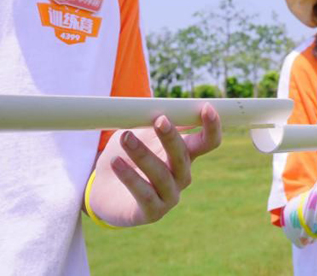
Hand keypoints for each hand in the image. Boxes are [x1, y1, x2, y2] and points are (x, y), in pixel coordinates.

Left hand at [87, 104, 221, 226]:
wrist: (104, 187)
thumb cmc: (128, 156)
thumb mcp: (144, 134)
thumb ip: (160, 121)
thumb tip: (172, 104)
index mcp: (185, 154)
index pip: (208, 142)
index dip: (212, 127)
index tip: (206, 108)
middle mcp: (182, 176)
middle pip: (183, 156)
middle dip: (172, 137)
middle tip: (158, 120)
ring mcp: (169, 196)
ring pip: (161, 174)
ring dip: (143, 154)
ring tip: (125, 137)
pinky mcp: (151, 213)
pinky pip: (143, 194)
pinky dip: (130, 177)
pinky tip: (116, 162)